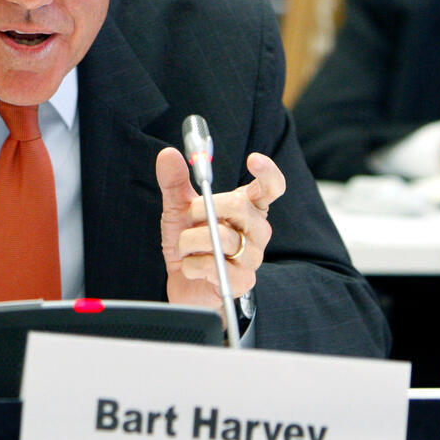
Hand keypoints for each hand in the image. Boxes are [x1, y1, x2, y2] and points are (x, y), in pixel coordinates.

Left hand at [156, 147, 284, 319]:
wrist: (186, 285)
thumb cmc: (190, 245)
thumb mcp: (179, 210)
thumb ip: (175, 183)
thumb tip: (168, 154)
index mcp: (248, 208)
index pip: (271, 187)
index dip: (268, 172)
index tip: (254, 159)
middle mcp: (257, 230)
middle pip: (240, 205)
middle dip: (203, 208)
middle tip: (188, 217)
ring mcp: (252, 257)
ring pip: (221, 236)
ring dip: (189, 240)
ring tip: (184, 247)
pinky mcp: (242, 281)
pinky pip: (212, 264)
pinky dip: (190, 264)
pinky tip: (191, 267)